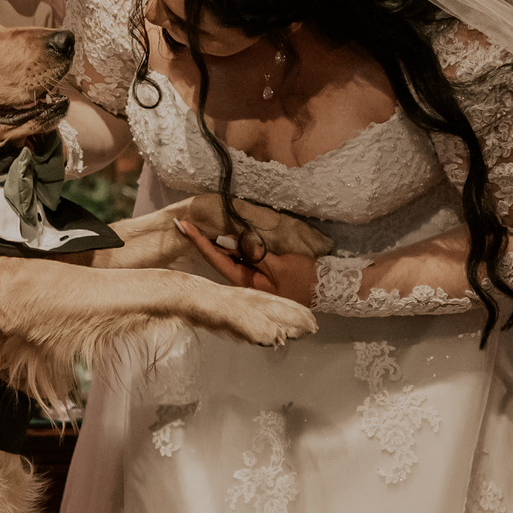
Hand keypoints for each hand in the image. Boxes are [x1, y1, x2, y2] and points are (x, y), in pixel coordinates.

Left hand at [178, 219, 318, 305]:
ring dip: (217, 242)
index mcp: (246, 283)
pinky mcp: (261, 274)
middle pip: (219, 259)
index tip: (184, 227)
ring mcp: (252, 278)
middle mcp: (245, 282)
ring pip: (229, 258)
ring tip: (200, 226)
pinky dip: (233, 246)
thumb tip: (235, 239)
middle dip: (203, 241)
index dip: (200, 242)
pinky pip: (242, 258)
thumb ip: (256, 252)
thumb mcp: (281, 264)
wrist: (328, 289)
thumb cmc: (305, 279)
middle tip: (187, 223)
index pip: (217, 260)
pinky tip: (226, 235)